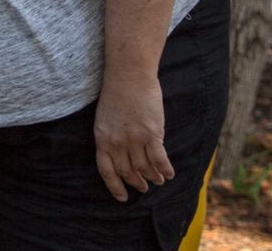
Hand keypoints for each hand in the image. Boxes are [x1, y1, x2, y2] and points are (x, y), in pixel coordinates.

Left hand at [93, 70, 172, 201]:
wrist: (129, 74)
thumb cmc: (116, 92)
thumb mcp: (104, 118)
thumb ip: (110, 136)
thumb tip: (120, 153)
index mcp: (102, 138)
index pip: (106, 170)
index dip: (115, 186)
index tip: (122, 197)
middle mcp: (117, 142)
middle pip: (127, 171)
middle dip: (136, 182)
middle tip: (143, 187)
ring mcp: (135, 139)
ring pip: (145, 168)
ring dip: (152, 177)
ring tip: (157, 180)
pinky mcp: (152, 134)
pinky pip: (160, 160)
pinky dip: (165, 170)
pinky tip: (169, 174)